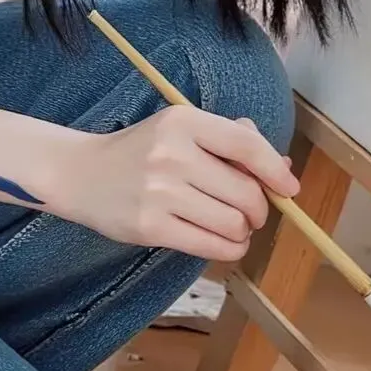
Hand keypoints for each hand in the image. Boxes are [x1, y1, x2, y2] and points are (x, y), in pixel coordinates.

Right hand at [55, 105, 298, 259]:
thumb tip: (283, 168)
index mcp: (184, 121)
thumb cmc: (141, 151)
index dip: (275, 170)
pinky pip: (211, 246)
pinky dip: (228, 249)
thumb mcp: (181, 130)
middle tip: (251, 212)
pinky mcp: (150, 227)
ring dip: (243, 232)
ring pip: (233, 224)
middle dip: (259, 209)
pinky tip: (224, 242)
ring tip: (233, 226)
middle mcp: (173, 154)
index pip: (246, 146)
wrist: (81, 174)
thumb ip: (230, 141)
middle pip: (245, 192)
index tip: (289, 188)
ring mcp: (160, 192)